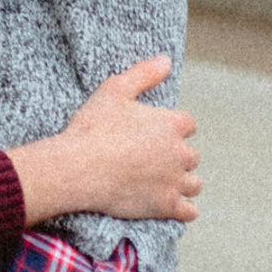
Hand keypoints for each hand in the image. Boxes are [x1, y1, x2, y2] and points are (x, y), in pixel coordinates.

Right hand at [5, 56, 199, 227]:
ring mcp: (174, 181)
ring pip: (193, 183)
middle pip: (190, 155)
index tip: (154, 134)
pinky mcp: (166, 205)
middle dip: (176, 157)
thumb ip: (143, 74)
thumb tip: (165, 60)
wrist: (78, 168)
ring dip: (182, 182)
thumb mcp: (114, 90)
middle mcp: (179, 153)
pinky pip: (189, 211)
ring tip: (161, 182)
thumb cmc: (93, 128)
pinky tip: (170, 204)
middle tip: (151, 159)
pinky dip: (182, 209)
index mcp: (170, 124)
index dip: (171, 128)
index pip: (188, 125)